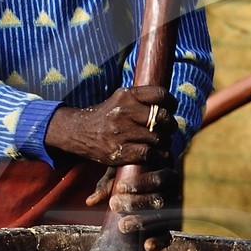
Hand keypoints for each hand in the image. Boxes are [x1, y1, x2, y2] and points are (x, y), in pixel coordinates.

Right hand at [44, 86, 176, 168]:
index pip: (160, 95)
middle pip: (162, 118)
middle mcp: (124, 112)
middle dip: (170, 125)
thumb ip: (141, 99)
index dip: (171, 103)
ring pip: (157, 138)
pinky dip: (157, 155)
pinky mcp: (119, 151)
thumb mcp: (120, 99)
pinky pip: (148, 153)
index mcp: (126, 95)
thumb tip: (169, 104)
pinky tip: (156, 154)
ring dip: (164, 142)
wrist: (78, 131)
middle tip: (169, 129)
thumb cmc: (106, 116)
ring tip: (161, 143)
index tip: (171, 108)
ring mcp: (121, 132)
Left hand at [83, 161, 176, 250]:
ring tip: (123, 226)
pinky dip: (158, 242)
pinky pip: (168, 236)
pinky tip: (147, 246)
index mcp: (165, 173)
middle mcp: (173, 192)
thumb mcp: (118, 173)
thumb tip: (90, 202)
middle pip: (161, 200)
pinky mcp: (168, 228)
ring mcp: (173, 211)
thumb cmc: (130, 174)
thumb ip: (107, 184)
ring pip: (163, 219)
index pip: (159, 178)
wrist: (141, 184)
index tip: (120, 188)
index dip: (141, 184)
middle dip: (137, 203)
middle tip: (115, 205)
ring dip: (142, 222)